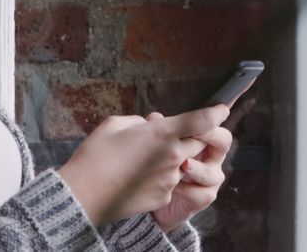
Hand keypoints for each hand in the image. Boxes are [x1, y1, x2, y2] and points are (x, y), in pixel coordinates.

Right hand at [57, 105, 228, 225]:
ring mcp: (170, 179)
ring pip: (183, 164)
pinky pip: (170, 183)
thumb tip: (148, 126)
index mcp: (162, 134)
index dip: (216, 113)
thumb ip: (138, 122)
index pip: (202, 120)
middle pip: (199, 143)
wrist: (84, 194)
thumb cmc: (95, 155)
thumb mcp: (115, 124)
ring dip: (174, 159)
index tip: (222, 109)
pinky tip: (139, 177)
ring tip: (147, 159)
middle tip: (175, 134)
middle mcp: (173, 156)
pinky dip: (161, 178)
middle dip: (193, 137)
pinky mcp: (163, 197)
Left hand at [147, 107, 233, 232]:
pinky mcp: (204, 197)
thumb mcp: (162, 144)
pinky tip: (173, 187)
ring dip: (196, 168)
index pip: (215, 122)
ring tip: (183, 165)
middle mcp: (212, 157)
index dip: (213, 115)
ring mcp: (211, 178)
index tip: (201, 113)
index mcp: (204, 139)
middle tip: (195, 135)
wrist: (158, 194)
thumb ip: (160, 129)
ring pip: (213, 172)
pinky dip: (186, 189)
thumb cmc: (164, 163)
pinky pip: (201, 193)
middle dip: (210, 136)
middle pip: (224, 141)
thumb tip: (154, 118)